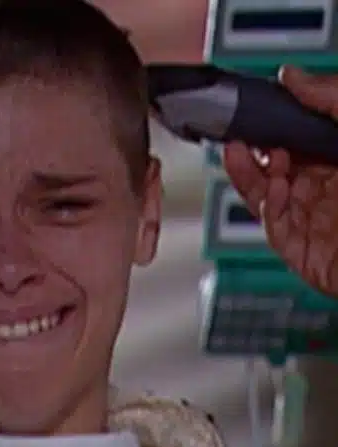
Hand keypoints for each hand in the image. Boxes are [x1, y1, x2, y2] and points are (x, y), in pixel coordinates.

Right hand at [223, 66, 337, 298]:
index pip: (298, 136)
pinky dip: (265, 205)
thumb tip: (293, 76)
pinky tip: (272, 185)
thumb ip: (332, 97)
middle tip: (240, 131)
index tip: (256, 108)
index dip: (273, 123)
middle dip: (252, 148)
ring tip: (238, 152)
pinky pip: (272, 226)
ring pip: (264, 195)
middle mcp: (329, 188)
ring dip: (247, 174)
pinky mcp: (304, 249)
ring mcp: (315, 219)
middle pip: (274, 165)